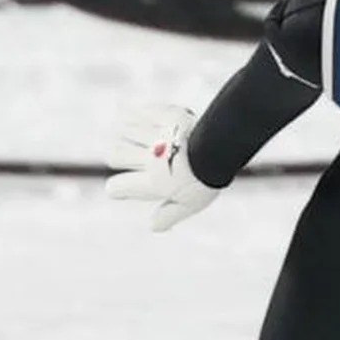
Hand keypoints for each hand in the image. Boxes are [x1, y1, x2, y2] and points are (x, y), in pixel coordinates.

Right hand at [105, 103, 222, 231]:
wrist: (224, 145)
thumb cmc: (207, 178)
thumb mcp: (190, 204)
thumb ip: (169, 215)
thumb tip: (153, 226)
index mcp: (154, 182)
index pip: (118, 187)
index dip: (116, 190)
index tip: (119, 189)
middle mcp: (150, 159)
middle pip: (115, 154)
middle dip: (115, 157)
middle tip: (126, 157)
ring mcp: (157, 136)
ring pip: (123, 130)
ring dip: (124, 133)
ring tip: (133, 136)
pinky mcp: (166, 116)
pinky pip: (141, 112)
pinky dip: (135, 114)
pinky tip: (135, 116)